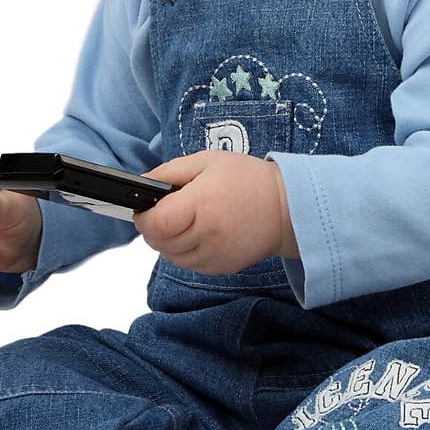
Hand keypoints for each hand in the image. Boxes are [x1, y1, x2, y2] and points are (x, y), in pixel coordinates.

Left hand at [135, 151, 297, 274]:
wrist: (286, 207)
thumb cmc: (248, 179)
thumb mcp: (207, 161)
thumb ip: (170, 171)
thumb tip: (142, 182)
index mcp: (201, 204)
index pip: (157, 223)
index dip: (144, 216)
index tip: (145, 207)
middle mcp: (207, 234)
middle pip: (160, 242)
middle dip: (154, 228)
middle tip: (164, 212)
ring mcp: (215, 255)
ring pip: (172, 256)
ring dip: (169, 241)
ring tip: (184, 221)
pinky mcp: (222, 267)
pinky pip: (189, 264)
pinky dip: (186, 252)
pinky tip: (198, 233)